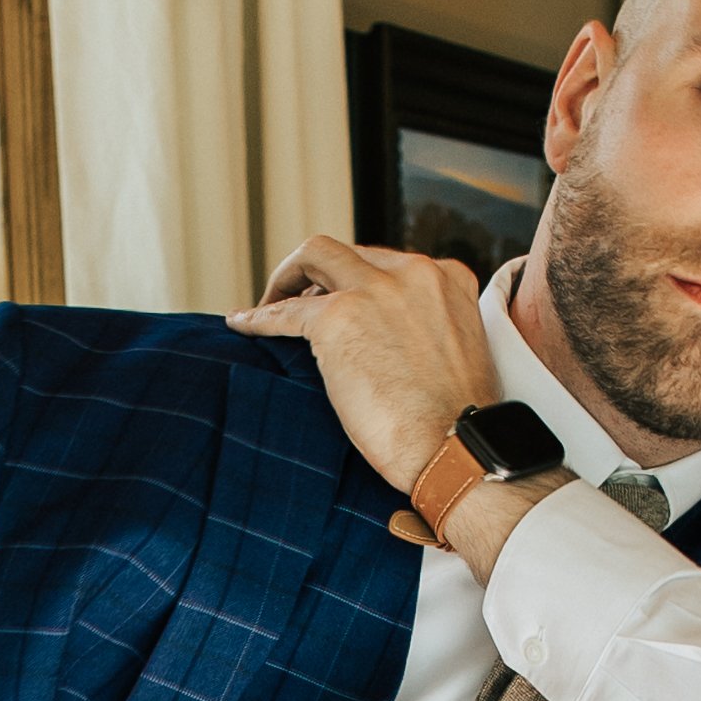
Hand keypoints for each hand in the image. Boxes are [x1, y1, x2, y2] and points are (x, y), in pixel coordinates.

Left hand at [228, 236, 500, 495]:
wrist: (456, 448)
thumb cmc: (458, 423)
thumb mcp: (458, 352)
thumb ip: (429, 329)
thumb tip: (394, 345)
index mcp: (447, 279)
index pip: (390, 263)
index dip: (359, 281)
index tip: (344, 301)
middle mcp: (412, 272)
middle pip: (349, 252)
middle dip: (319, 271)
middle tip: (299, 299)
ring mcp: (373, 291)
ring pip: (315, 255)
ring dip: (288, 278)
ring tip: (270, 305)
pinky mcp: (337, 319)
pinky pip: (284, 311)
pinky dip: (259, 317)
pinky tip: (241, 324)